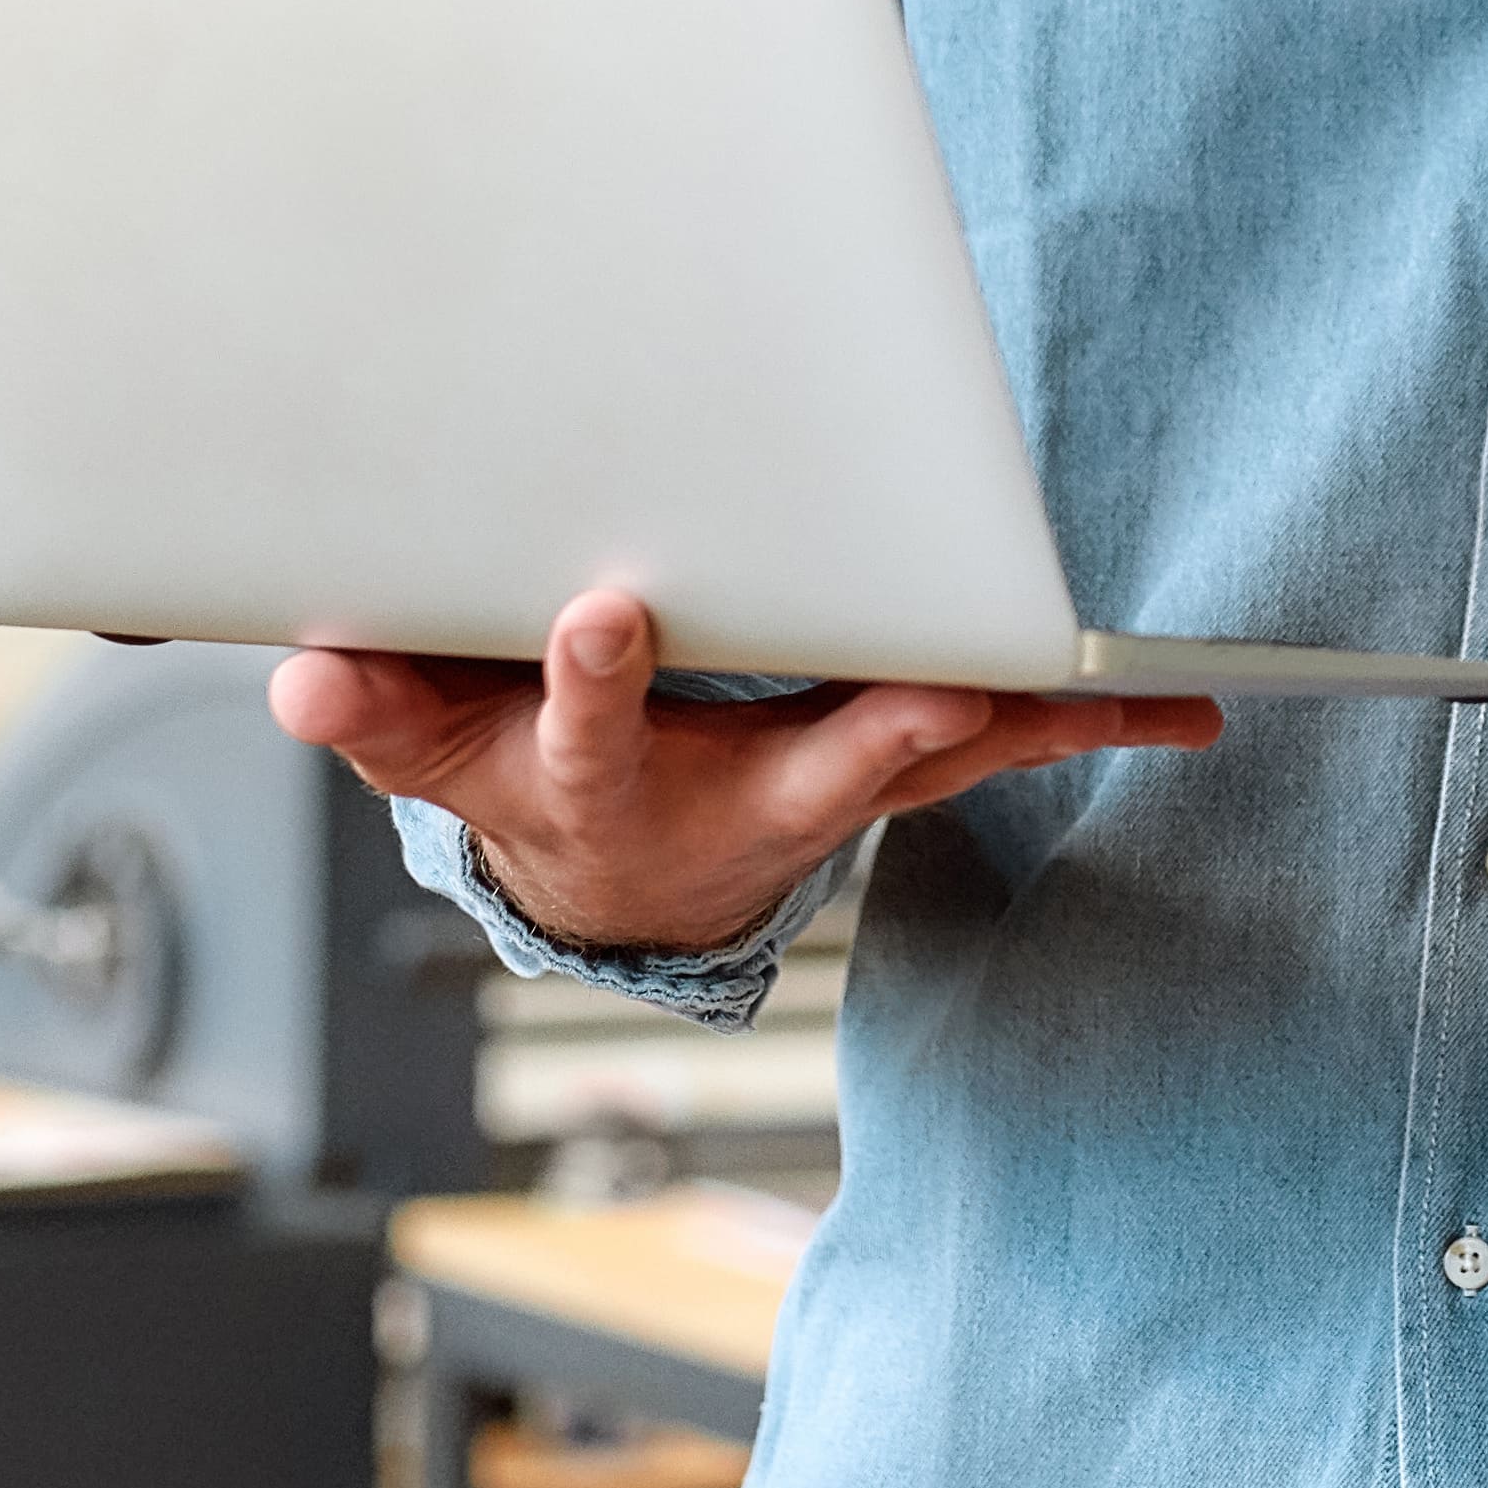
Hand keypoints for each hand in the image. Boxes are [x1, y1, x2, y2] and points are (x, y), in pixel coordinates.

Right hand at [268, 588, 1217, 958]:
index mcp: (600, 781)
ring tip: (1135, 694)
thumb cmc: (519, 779)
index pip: (584, 726)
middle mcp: (733, 799)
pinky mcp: (893, 762)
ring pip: (937, 751)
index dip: (590, 674)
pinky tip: (1183, 705)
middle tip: (944, 692)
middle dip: (876, 727)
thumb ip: (373, 704)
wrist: (611, 880)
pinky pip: (997, 738)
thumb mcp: (425, 750)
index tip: (598, 607)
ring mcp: (826, 789)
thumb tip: (304, 672)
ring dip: (1027, 721)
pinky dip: (1082, 719)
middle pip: (813, 767)